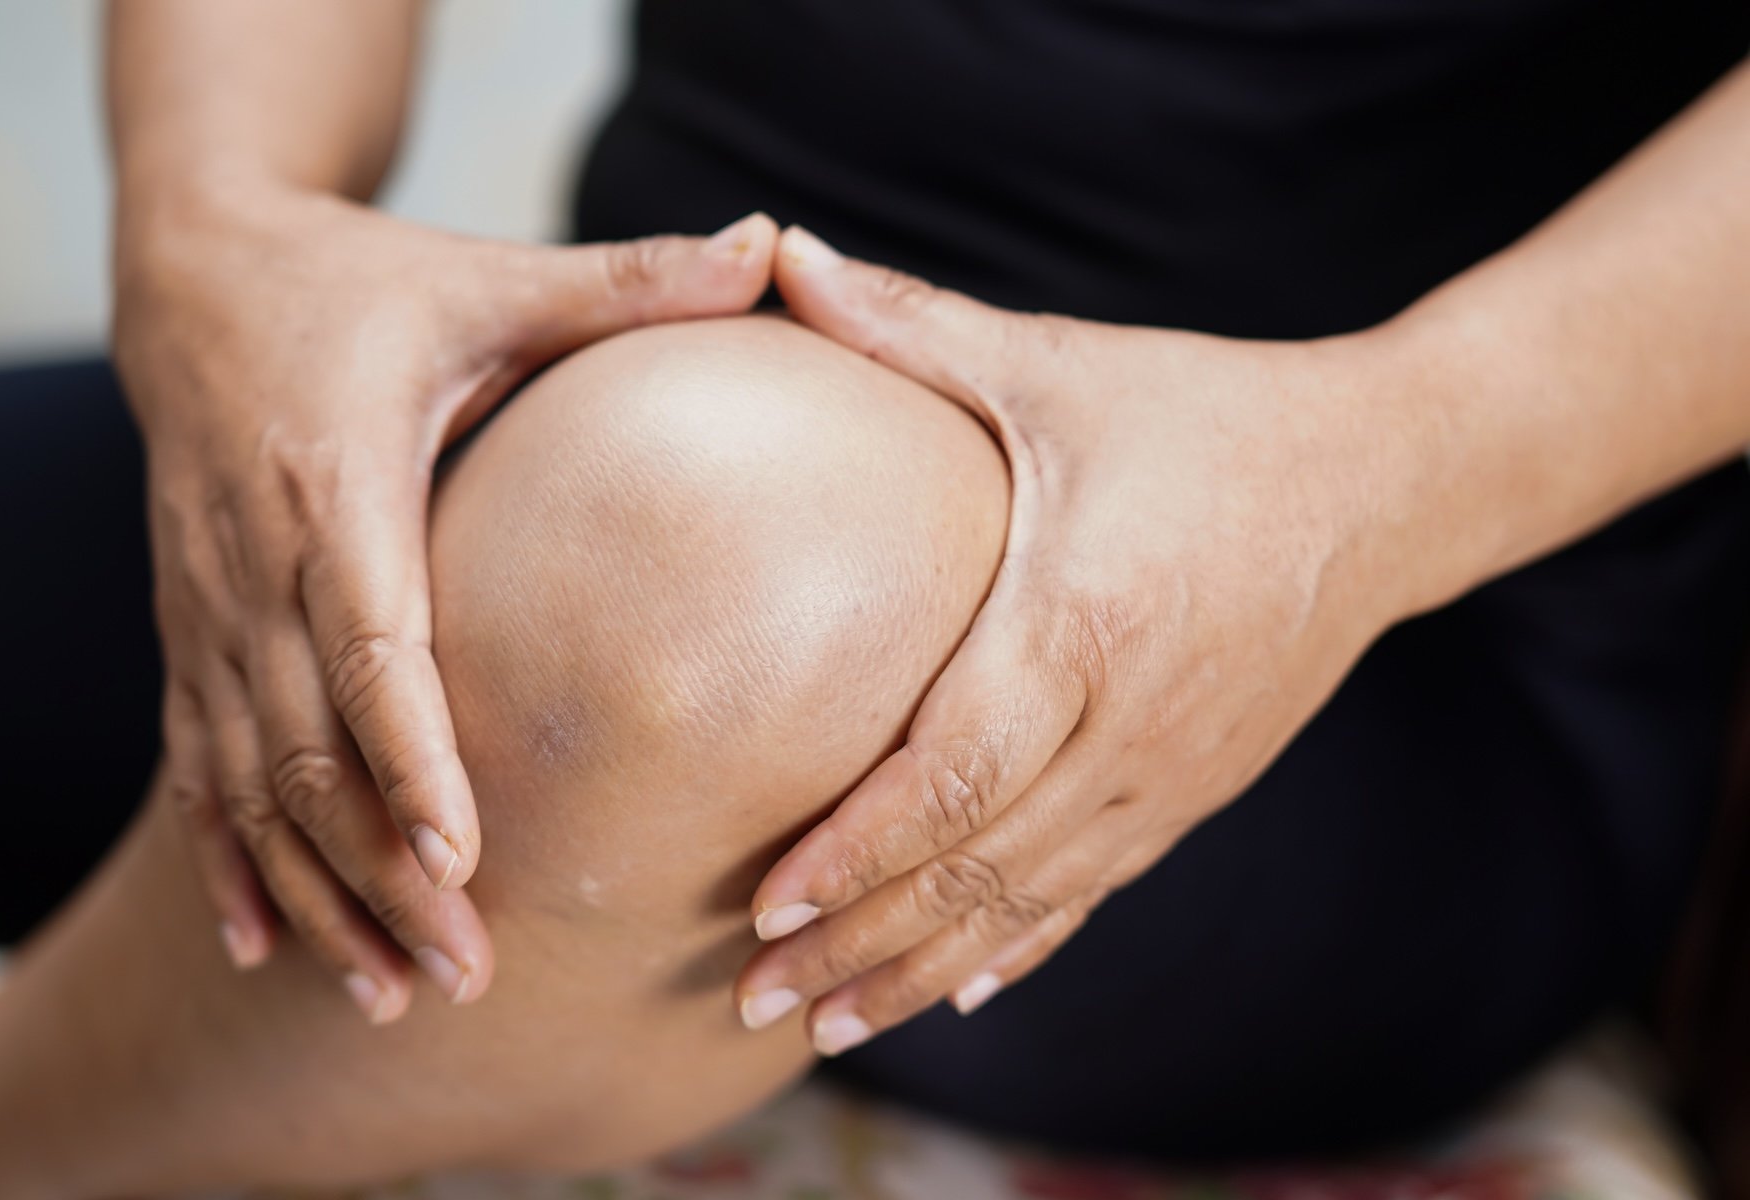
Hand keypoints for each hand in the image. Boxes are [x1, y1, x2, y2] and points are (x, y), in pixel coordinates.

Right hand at [115, 175, 775, 1021]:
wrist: (192, 276)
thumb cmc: (362, 283)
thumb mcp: (488, 274)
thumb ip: (625, 279)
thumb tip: (773, 244)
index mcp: (338, 475)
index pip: (370, 635)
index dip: (409, 752)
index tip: (464, 854)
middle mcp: (257, 556)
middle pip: (311, 742)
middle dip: (381, 868)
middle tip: (468, 973)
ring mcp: (209, 606)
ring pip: (249, 779)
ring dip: (317, 890)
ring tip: (394, 991)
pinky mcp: (190, 632)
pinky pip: (197, 766)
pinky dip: (231, 860)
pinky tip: (266, 947)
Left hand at [735, 227, 1418, 1053]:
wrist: (1385, 481)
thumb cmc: (1205, 415)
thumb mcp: (1056, 364)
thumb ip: (910, 324)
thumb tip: (778, 251)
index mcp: (1083, 622)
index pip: (949, 774)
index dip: (853, 852)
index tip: (761, 902)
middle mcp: (1127, 725)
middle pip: (973, 868)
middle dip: (856, 943)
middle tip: (748, 1001)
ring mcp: (1167, 774)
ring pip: (1027, 905)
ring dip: (922, 970)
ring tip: (824, 1022)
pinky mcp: (1193, 793)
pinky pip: (1093, 894)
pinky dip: (1018, 948)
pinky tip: (959, 992)